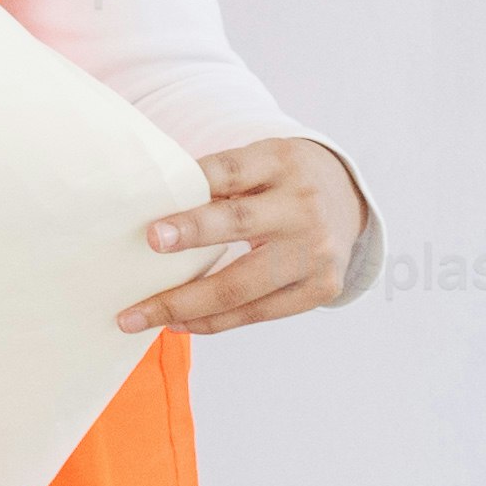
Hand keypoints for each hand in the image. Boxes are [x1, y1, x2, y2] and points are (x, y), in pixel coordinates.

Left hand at [123, 139, 367, 338]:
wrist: (345, 200)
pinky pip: (257, 313)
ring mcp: (316, 251)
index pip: (229, 173)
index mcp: (281, 162)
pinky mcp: (320, 288)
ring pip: (242, 287)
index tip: (153, 233)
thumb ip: (215, 181)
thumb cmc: (281, 182)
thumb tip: (149, 215)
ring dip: (186, 305)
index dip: (193, 198)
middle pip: (240, 227)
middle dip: (190, 243)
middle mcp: (303, 205)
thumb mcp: (258, 162)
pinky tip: (180, 323)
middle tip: (143, 272)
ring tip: (140, 317)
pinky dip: (215, 321)